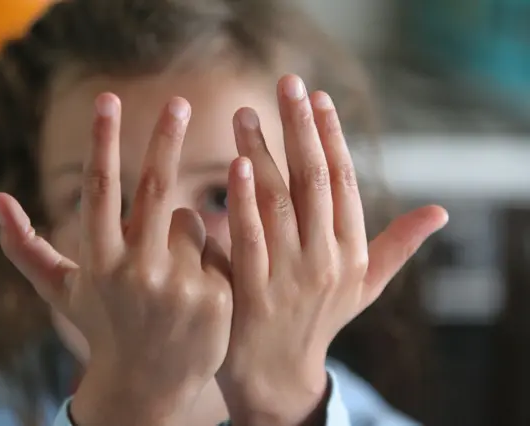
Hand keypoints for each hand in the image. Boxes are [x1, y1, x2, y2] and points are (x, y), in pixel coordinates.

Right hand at [0, 94, 232, 425]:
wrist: (148, 387)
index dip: (104, 141)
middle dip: (164, 139)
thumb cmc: (103, 327)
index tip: (109, 98)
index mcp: (100, 262)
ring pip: (190, 222)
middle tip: (177, 102)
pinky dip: (208, 257)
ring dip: (181, 234)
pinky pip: (218, 248)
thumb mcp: (62, 292)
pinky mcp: (217, 296)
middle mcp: (138, 271)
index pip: (101, 190)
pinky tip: (199, 292)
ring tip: (171, 276)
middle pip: (156, 189)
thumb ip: (26, 248)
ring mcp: (179, 285)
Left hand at [218, 75, 447, 425]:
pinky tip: (237, 166)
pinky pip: (250, 238)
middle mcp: (328, 261)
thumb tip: (440, 212)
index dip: (332, 137)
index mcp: (353, 253)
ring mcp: (292, 278)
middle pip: (316, 181)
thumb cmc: (319, 320)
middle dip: (301, 128)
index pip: (346, 182)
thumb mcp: (365, 286)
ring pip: (280, 202)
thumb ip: (397, 246)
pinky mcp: (255, 293)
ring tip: (247, 113)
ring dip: (265, 152)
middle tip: (286, 84)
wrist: (278, 375)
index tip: (318, 97)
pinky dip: (244, 201)